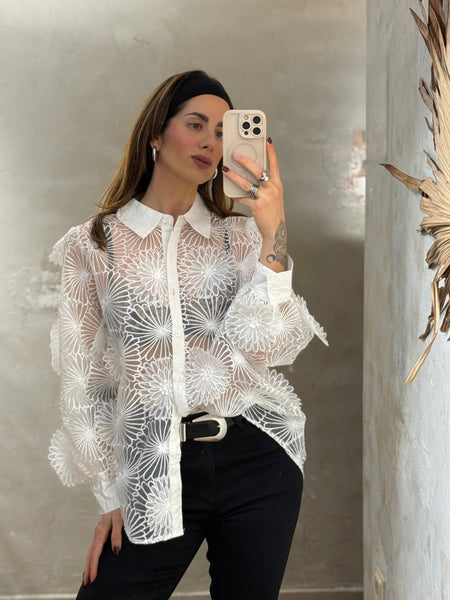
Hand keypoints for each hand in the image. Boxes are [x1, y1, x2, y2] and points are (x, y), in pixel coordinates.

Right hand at [83, 508, 122, 585]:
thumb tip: (115, 552)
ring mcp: (97, 532)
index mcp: (100, 532)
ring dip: (88, 564)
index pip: (95, 553)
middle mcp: (97, 533)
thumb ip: (117, 536)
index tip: (92, 578)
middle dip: (88, 569)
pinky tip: (92, 560)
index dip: (93, 566)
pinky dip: (91, 556)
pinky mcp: (99, 531)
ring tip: (87, 576)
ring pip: (90, 551)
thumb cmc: (118, 507)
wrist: (114, 496)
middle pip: (90, 554)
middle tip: (86, 583)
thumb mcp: (119, 521)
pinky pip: (93, 546)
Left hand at [222, 139, 287, 271]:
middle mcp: (272, 188)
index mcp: (277, 184)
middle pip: (258, 170)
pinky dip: (236, 196)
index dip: (270, 152)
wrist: (275, 230)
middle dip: (245, 161)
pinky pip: (243, 198)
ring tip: (225, 170)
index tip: (266, 139)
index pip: (274, 164)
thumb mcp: (273, 196)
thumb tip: (249, 175)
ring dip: (234, 176)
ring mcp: (265, 197)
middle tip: (235, 154)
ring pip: (247, 183)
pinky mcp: (257, 206)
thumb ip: (265, 185)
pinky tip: (231, 193)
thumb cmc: (272, 212)